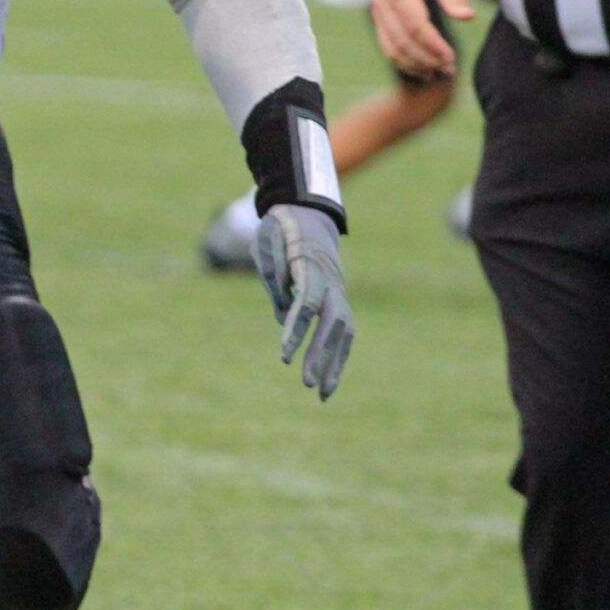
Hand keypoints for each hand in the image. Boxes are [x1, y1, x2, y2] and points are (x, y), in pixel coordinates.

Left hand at [253, 203, 353, 399]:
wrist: (309, 214)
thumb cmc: (281, 227)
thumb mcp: (266, 240)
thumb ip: (273, 273)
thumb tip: (283, 315)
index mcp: (311, 266)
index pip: (306, 304)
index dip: (296, 331)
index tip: (284, 357)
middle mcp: (332, 282)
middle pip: (330, 324)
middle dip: (320, 355)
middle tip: (307, 384)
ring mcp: (340, 292)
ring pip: (343, 333)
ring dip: (335, 364)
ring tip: (323, 395)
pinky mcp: (339, 300)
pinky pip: (343, 332)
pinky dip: (339, 356)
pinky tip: (330, 380)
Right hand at [370, 0, 472, 80]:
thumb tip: (466, 17)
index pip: (415, 24)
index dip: (432, 44)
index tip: (451, 56)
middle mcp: (382, 3)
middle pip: (402, 41)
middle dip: (425, 58)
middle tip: (448, 69)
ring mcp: (377, 14)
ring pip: (391, 48)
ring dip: (414, 64)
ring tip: (436, 73)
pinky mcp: (378, 21)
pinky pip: (387, 47)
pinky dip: (403, 61)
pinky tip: (421, 69)